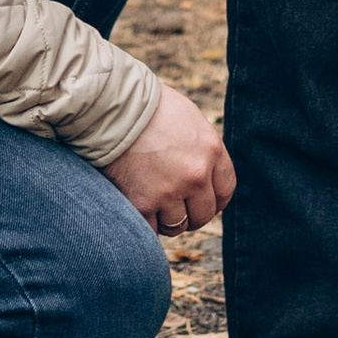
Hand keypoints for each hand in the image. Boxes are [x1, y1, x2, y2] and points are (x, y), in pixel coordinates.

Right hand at [102, 82, 234, 235]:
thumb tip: (206, 174)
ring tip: (154, 202)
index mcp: (212, 150)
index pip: (225, 191)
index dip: (213, 200)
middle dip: (190, 213)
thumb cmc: (149, 109)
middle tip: (174, 204)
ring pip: (177, 225)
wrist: (112, 108)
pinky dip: (145, 221)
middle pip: (203, 213)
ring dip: (167, 219)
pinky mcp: (142, 203)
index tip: (201, 200)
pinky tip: (138, 204)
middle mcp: (196, 174)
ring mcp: (170, 192)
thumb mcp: (190, 121)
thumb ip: (202, 150)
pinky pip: (151, 229)